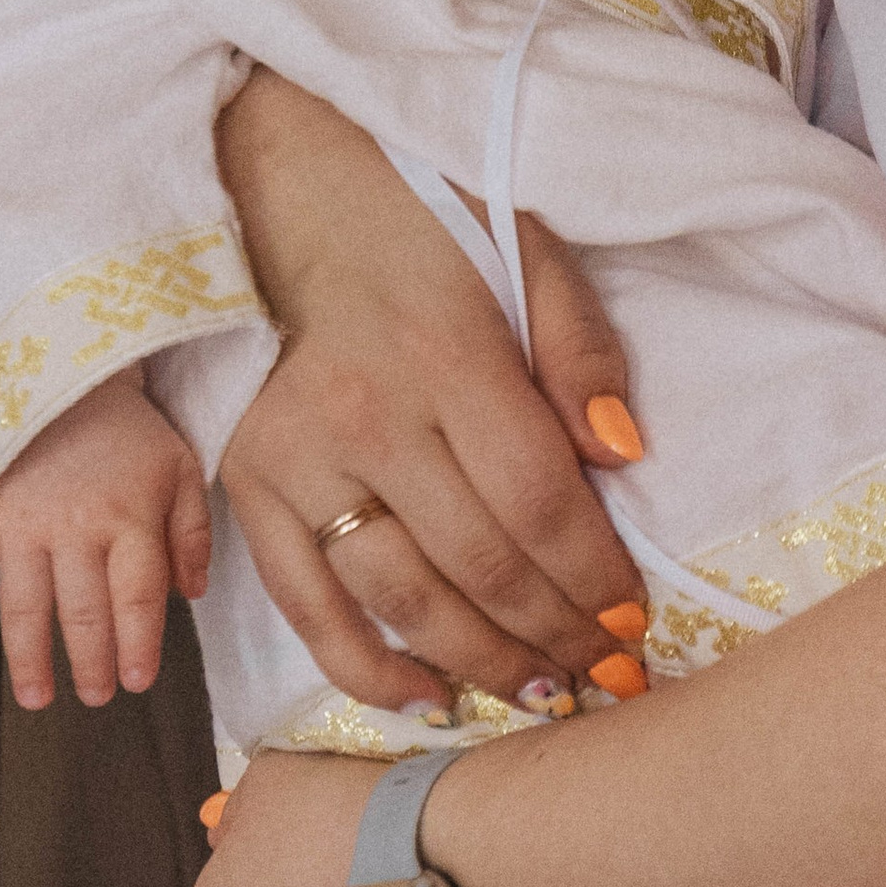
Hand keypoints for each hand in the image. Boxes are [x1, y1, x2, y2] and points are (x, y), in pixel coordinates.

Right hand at [0, 370, 210, 710]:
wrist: (71, 373)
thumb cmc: (132, 433)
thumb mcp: (182, 468)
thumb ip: (192, 533)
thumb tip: (190, 596)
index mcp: (131, 519)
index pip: (137, 596)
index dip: (138, 643)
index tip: (138, 681)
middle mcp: (78, 527)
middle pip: (84, 610)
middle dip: (91, 662)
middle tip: (97, 696)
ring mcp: (28, 521)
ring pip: (27, 601)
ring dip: (28, 655)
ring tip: (37, 698)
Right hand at [215, 74, 644, 709]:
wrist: (289, 190)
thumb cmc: (428, 224)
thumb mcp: (528, 251)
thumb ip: (580, 352)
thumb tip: (622, 456)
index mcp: (445, 355)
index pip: (537, 502)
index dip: (596, 577)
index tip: (637, 619)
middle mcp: (365, 417)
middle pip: (480, 565)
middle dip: (557, 636)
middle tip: (609, 675)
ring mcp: (296, 459)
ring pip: (402, 600)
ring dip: (481, 663)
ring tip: (542, 693)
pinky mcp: (248, 486)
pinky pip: (309, 607)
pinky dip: (369, 667)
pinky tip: (429, 696)